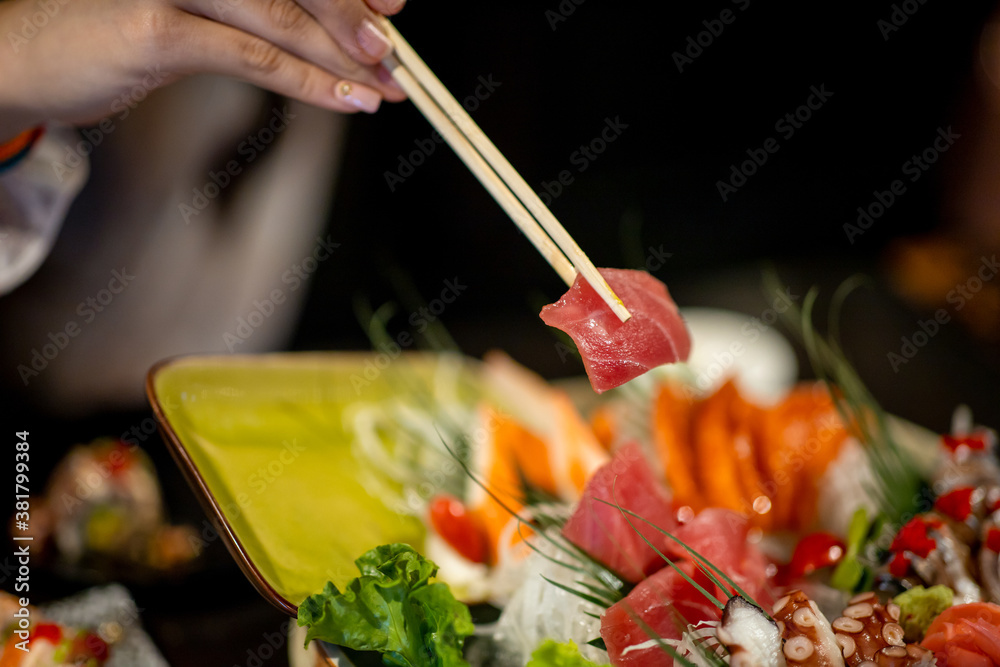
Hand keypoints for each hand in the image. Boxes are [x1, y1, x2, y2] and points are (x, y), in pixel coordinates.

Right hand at [0, 0, 406, 138]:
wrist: (23, 57)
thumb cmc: (109, 32)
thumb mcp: (190, 15)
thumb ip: (253, 14)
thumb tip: (327, 29)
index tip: (394, 6)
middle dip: (357, 21)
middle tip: (398, 56)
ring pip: (283, 18)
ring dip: (342, 58)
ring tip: (384, 86)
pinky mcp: (158, 29)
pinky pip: (251, 56)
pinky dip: (305, 83)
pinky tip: (344, 101)